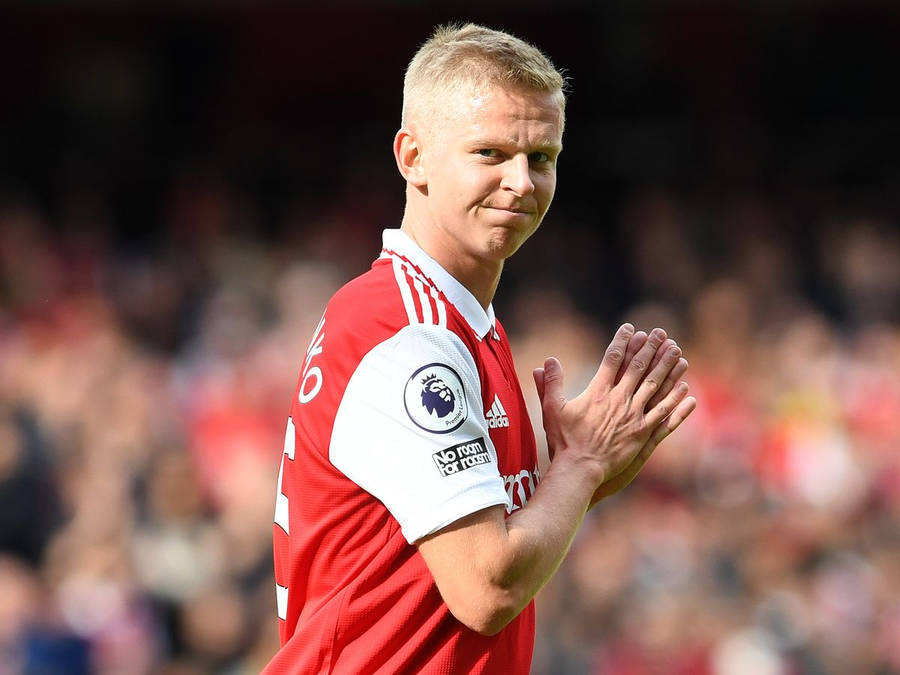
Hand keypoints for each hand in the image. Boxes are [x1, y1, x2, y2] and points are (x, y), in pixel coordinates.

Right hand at [532, 324, 695, 504]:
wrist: (580, 469)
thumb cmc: (564, 440)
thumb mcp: (552, 409)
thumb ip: (550, 384)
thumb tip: (547, 361)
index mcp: (598, 391)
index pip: (613, 359)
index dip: (622, 341)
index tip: (631, 328)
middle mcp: (618, 400)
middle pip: (638, 368)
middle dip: (651, 348)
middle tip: (662, 334)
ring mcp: (633, 416)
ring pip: (655, 386)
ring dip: (668, 368)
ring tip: (678, 352)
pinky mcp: (642, 433)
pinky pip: (663, 414)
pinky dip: (675, 400)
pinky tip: (685, 388)